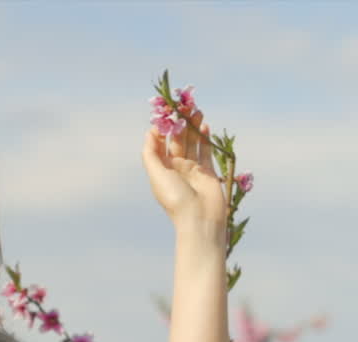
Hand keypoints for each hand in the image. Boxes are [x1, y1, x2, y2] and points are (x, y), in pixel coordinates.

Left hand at [141, 107, 228, 229]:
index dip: (162, 128)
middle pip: (177, 140)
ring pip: (192, 143)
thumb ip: (150, 154)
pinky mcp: (208, 172)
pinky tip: (205, 126)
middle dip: (180, 124)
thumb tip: (149, 133)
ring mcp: (192, 169)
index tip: (166, 114)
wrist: (200, 219)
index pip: (159, 144)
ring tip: (196, 111)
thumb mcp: (157, 175)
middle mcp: (176, 168)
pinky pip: (206, 152)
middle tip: (184, 106)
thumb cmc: (175, 199)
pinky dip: (205, 139)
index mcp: (161, 169)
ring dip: (193, 127)